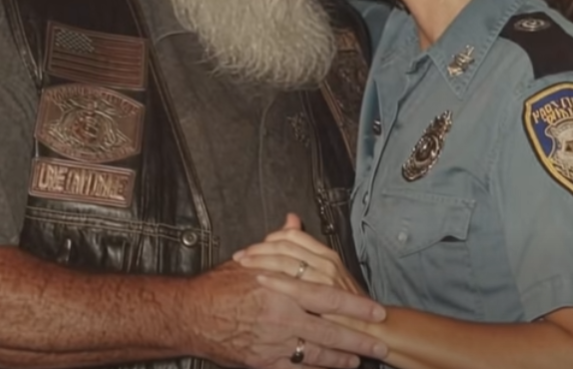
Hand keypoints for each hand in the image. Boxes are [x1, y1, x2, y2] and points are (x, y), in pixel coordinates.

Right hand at [179, 260, 386, 368]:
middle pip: (330, 332)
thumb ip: (279, 243)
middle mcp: (281, 317)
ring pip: (316, 354)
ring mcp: (273, 343)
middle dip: (359, 340)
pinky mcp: (262, 362)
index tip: (377, 311)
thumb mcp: (251, 259)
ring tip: (358, 359)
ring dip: (341, 358)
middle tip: (381, 345)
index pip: (328, 298)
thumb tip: (295, 219)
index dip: (355, 306)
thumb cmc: (219, 286)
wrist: (191, 314)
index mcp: (281, 289)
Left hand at [233, 214, 365, 296]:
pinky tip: (259, 281)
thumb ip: (308, 255)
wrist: (376, 328)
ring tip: (243, 265)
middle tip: (240, 256)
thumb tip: (290, 223)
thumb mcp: (329, 275)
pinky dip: (274, 281)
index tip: (252, 247)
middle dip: (258, 249)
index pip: (291, 236)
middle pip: (285, 245)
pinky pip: (294, 286)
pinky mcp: (324, 298)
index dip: (268, 239)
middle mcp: (326, 262)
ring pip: (286, 261)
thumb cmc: (350, 305)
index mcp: (326, 254)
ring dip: (260, 261)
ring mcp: (325, 279)